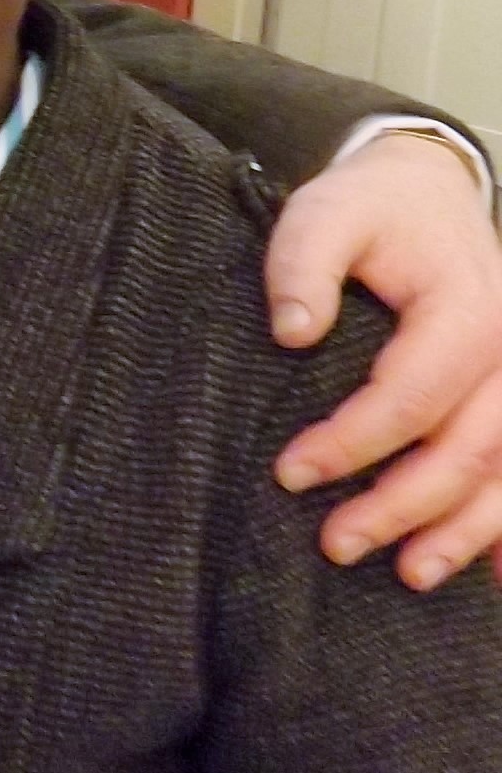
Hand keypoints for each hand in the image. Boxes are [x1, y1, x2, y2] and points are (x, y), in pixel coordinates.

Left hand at [268, 130, 501, 587]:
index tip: (290, 473)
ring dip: (463, 531)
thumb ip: (304, 262)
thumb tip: (292, 331)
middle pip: (468, 448)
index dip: (355, 442)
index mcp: (469, 310)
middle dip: (402, 505)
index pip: (414, 395)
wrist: (432, 195)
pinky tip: (494, 577)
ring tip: (408, 575)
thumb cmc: (373, 210)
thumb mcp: (327, 211)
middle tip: (334, 545)